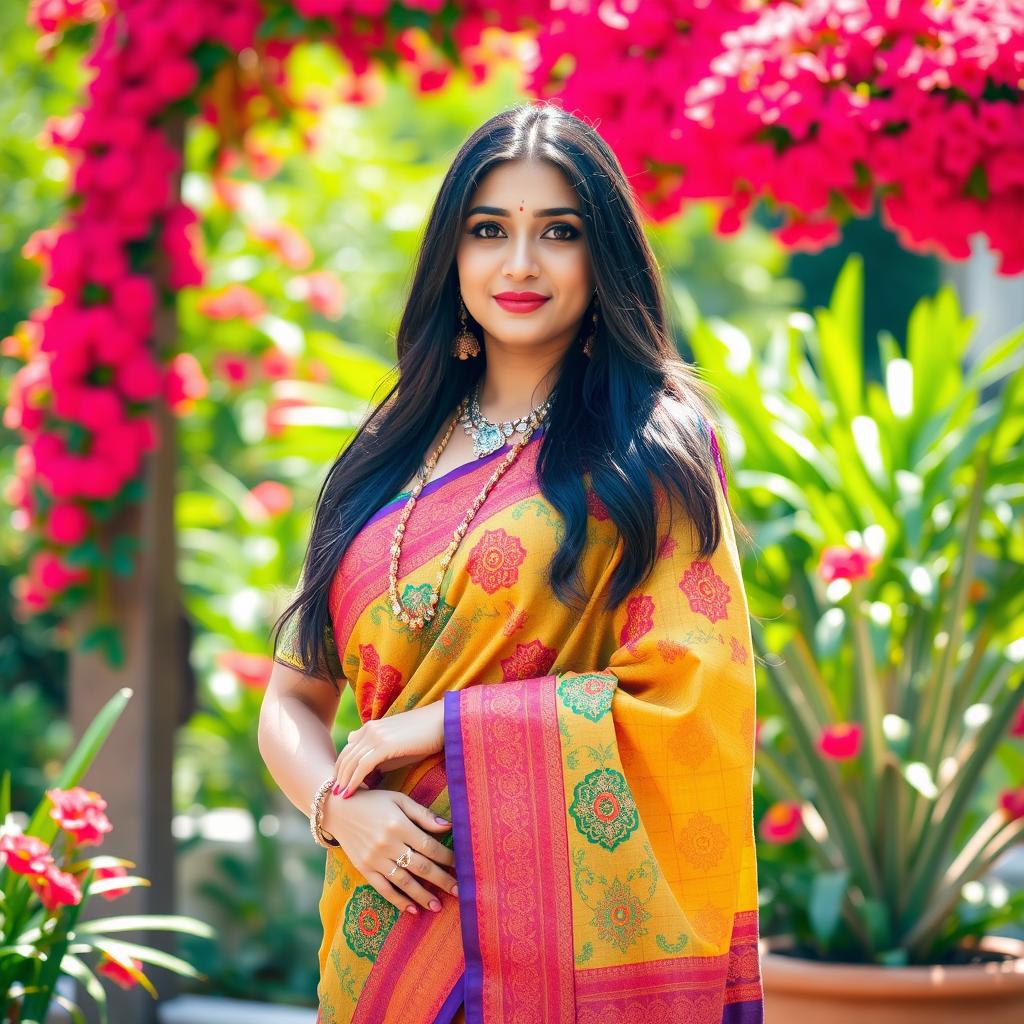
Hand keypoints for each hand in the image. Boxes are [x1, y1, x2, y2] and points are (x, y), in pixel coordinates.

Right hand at [321, 788, 455, 913]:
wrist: (338, 809)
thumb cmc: (374, 801)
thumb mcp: (399, 799)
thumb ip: (423, 814)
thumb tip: (448, 826)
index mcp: (399, 825)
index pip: (429, 846)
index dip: (447, 857)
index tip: (461, 866)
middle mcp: (388, 844)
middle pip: (421, 867)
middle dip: (442, 880)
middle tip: (459, 892)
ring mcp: (375, 859)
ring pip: (404, 882)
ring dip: (423, 896)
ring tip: (438, 906)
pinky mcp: (364, 869)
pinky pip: (384, 889)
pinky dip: (398, 901)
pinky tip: (412, 910)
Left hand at [332, 702, 444, 798]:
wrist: (442, 722)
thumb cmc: (423, 737)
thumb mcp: (396, 747)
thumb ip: (379, 755)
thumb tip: (366, 770)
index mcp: (370, 728)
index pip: (348, 751)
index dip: (340, 769)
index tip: (338, 786)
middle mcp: (369, 729)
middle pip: (345, 756)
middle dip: (336, 776)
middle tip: (331, 795)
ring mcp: (375, 735)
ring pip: (351, 762)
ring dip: (342, 781)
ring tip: (338, 798)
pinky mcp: (384, 744)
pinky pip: (362, 766)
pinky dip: (354, 780)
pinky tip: (350, 793)